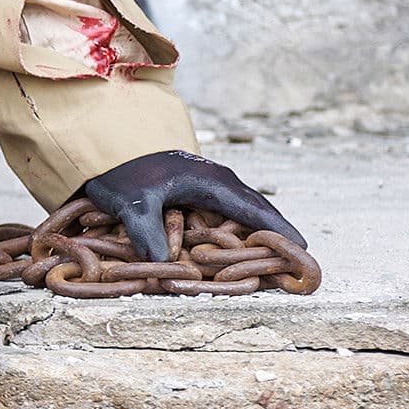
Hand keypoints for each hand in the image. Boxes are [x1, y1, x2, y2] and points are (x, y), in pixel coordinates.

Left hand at [72, 149, 304, 262]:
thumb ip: (148, 232)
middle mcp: (218, 182)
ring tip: (273, 256)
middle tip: (296, 259)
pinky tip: (236, 244)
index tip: (303, 249)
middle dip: (274, 234)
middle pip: (256, 211)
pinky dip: (235, 228)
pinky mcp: (195, 189)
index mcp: (213, 182)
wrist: (106, 143)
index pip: (256, 210)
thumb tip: (163, 265)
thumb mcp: (132, 202)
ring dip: (256, 232)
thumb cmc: (121, 170)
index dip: (279, 231)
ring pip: (241, 211)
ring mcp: (208, 184)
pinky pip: (224, 211)